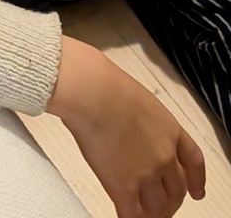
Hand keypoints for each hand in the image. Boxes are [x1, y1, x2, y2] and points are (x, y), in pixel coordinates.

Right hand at [48, 37, 205, 217]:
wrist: (91, 92)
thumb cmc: (106, 86)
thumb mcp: (141, 101)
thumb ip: (146, 125)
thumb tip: (134, 135)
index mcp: (171, 130)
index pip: (194, 162)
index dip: (197, 181)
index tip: (197, 192)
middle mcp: (165, 155)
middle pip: (176, 191)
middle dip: (170, 202)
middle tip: (160, 206)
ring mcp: (146, 173)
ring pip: (158, 208)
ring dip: (152, 214)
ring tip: (142, 214)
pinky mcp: (123, 186)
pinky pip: (133, 215)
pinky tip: (124, 215)